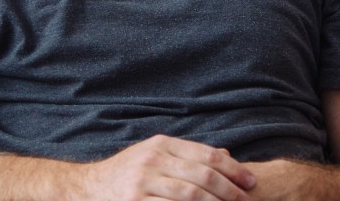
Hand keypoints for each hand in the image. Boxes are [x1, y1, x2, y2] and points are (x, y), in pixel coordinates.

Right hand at [71, 135, 256, 200]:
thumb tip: (226, 156)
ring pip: (191, 195)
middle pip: (203, 175)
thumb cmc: (128, 172)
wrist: (89, 187)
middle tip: (247, 200)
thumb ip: (188, 155)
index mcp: (162, 144)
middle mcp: (153, 160)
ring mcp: (143, 182)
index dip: (233, 170)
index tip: (251, 182)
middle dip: (231, 191)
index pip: (207, 155)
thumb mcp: (155, 154)